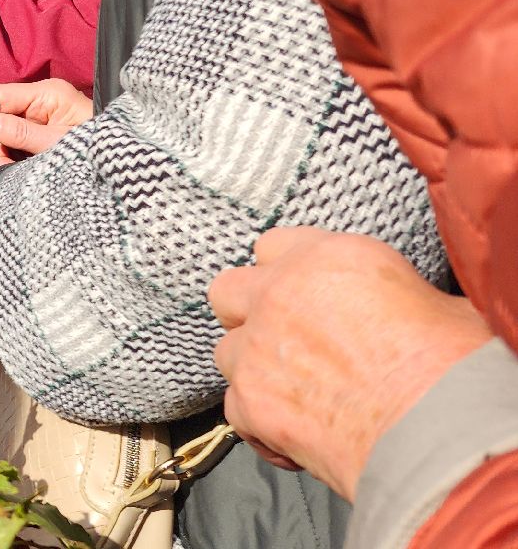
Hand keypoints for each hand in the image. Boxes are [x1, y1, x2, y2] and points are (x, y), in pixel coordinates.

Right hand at [0, 79, 92, 176]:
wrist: (129, 174)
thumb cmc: (100, 153)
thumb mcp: (59, 145)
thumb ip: (20, 133)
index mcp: (46, 94)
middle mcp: (39, 102)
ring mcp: (37, 120)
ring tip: (7, 172)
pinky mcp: (36, 138)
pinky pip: (7, 147)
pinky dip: (3, 161)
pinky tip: (12, 171)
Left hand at [209, 227, 491, 498]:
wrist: (440, 431)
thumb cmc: (454, 368)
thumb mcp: (440, 304)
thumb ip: (395, 296)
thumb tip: (402, 310)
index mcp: (329, 257)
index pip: (274, 245)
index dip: (285, 272)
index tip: (300, 294)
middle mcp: (281, 293)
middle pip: (228, 290)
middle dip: (248, 313)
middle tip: (283, 339)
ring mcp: (258, 347)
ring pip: (227, 351)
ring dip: (253, 370)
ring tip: (295, 393)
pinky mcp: (249, 400)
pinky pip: (235, 410)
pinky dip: (261, 424)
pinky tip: (297, 435)